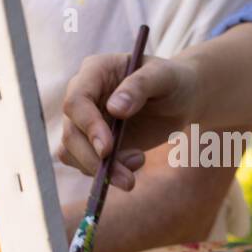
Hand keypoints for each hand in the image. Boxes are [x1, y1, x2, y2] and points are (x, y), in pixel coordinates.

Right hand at [59, 53, 199, 190]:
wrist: (180, 98)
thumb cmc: (172, 80)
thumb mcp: (164, 76)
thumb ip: (140, 86)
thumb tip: (114, 108)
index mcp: (94, 72)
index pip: (76, 101)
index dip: (88, 126)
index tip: (107, 149)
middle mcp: (83, 97)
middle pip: (70, 133)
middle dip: (94, 160)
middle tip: (127, 179)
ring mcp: (85, 122)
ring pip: (72, 153)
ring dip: (99, 170)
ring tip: (137, 165)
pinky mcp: (93, 143)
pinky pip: (85, 164)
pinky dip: (106, 173)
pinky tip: (134, 164)